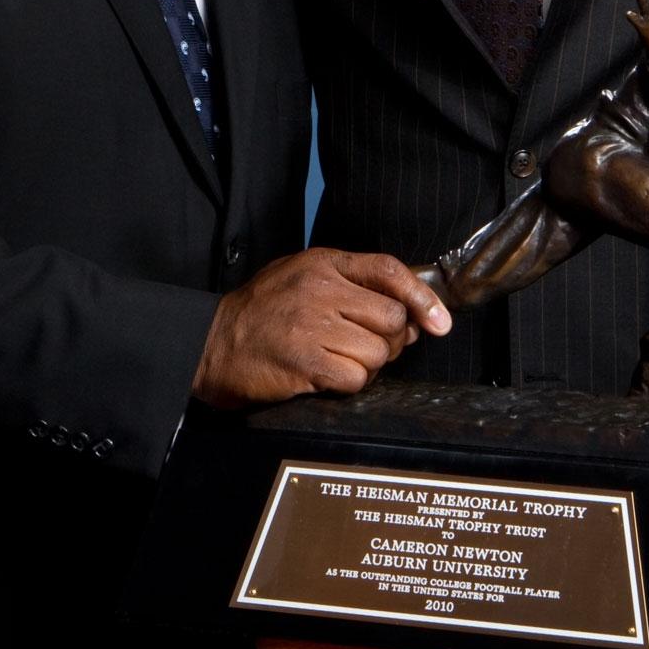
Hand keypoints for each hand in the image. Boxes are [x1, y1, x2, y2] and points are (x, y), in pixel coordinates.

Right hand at [191, 249, 450, 408]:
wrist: (208, 344)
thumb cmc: (261, 313)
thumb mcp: (303, 278)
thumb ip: (352, 286)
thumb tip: (412, 315)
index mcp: (323, 264)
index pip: (389, 271)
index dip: (423, 297)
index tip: (440, 322)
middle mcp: (320, 290)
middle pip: (391, 318)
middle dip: (390, 340)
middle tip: (366, 346)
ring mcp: (312, 326)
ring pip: (377, 352)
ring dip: (367, 366)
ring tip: (338, 362)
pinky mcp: (304, 363)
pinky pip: (355, 379)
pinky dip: (349, 384)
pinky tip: (326, 378)